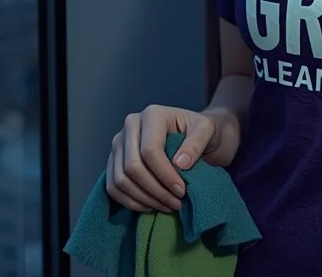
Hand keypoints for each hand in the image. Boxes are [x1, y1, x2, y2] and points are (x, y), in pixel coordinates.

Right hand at [106, 104, 236, 212]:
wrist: (194, 135)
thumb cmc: (201, 131)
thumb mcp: (207, 130)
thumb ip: (197, 142)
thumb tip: (179, 164)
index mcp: (152, 115)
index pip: (149, 150)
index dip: (165, 175)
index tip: (182, 190)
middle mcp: (130, 125)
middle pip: (132, 167)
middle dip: (155, 190)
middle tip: (176, 203)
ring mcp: (119, 143)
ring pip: (121, 180)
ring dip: (144, 199)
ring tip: (166, 206)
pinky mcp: (114, 161)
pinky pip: (113, 187)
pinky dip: (131, 202)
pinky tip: (151, 206)